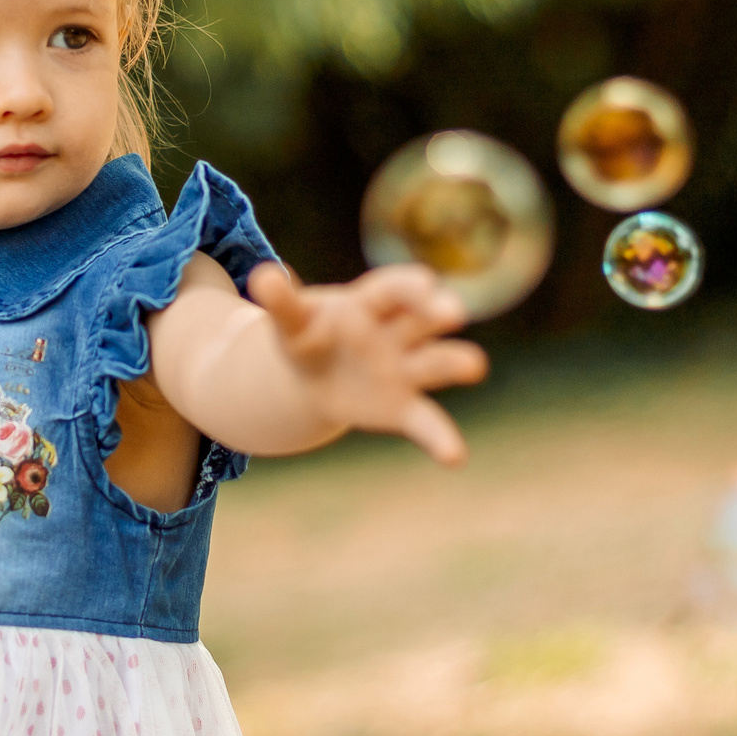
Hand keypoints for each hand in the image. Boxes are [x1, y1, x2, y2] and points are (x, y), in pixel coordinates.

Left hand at [244, 262, 488, 467]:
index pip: (393, 289)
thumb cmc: (307, 335)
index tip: (425, 283)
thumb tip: (262, 277)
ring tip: (475, 365)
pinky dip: (441, 439)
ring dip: (454, 363)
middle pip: (421, 319)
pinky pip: (426, 422)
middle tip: (453, 310)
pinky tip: (455, 458)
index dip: (408, 286)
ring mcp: (405, 370)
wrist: (312, 376)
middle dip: (437, 312)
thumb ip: (281, 302)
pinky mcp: (404, 408)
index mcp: (370, 302)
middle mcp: (398, 332)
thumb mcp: (290, 320)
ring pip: (435, 363)